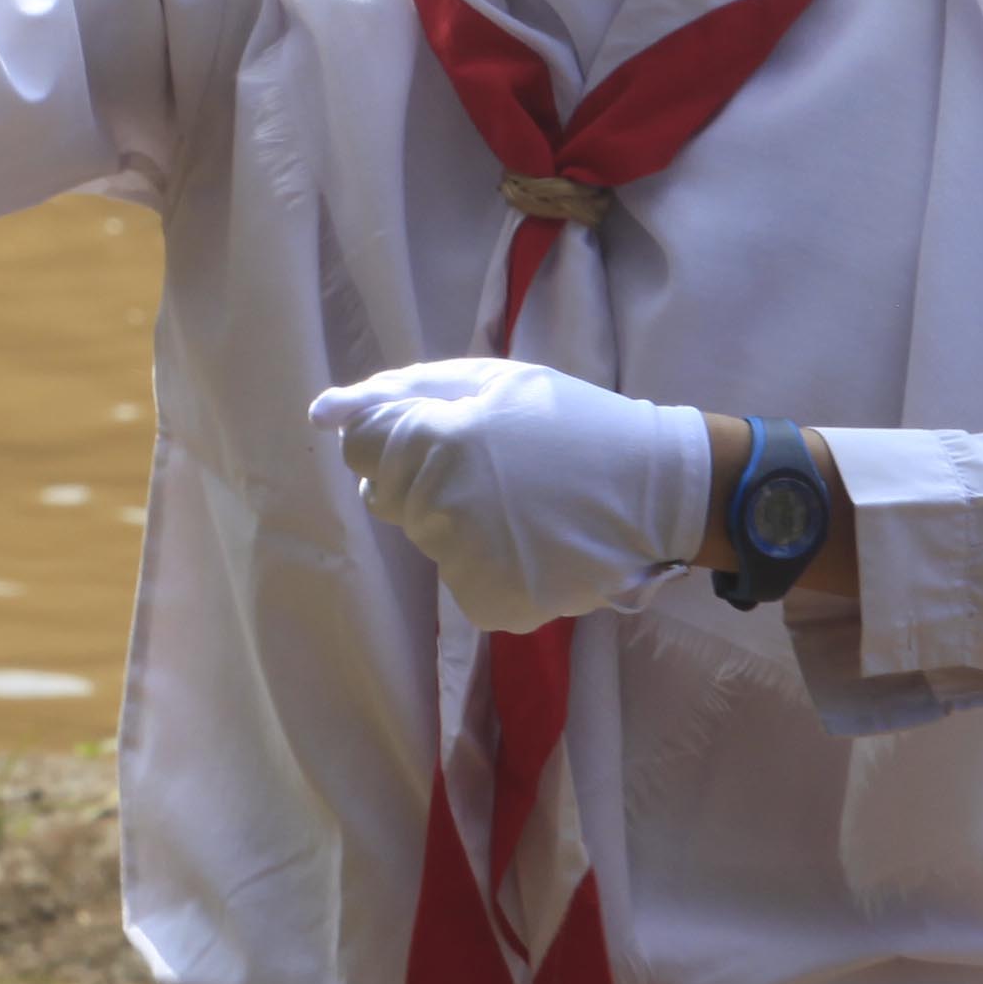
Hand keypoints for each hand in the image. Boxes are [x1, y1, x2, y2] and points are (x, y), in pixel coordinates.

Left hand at [311, 358, 713, 634]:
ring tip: (524, 505)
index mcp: (434, 445)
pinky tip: (534, 542)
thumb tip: (324, 414)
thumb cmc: (572, 422)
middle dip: (426, 479)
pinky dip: (490, 566)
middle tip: (496, 469)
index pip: (362, 449)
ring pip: (428, 539)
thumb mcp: (494, 380)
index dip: (400, 437)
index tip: (447, 435)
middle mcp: (439, 509)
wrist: (658, 490)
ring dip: (460, 523)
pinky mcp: (491, 603)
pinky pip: (463, 581)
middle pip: (389, 497)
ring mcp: (465, 563)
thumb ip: (404, 392)